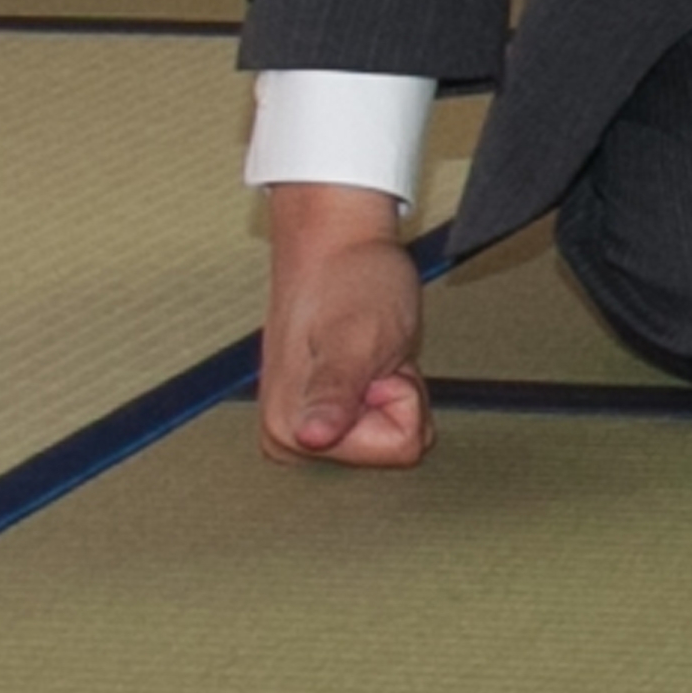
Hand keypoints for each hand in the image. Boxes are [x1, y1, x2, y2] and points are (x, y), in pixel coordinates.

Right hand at [260, 184, 431, 466]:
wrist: (334, 244)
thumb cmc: (351, 280)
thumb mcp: (357, 338)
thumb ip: (337, 392)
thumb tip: (311, 437)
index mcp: (292, 432)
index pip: (398, 448)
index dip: (401, 398)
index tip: (374, 363)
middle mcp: (290, 438)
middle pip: (393, 445)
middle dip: (397, 396)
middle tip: (373, 356)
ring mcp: (306, 425)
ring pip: (392, 429)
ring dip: (391, 387)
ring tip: (366, 353)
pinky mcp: (322, 410)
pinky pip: (383, 415)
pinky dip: (384, 383)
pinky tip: (362, 358)